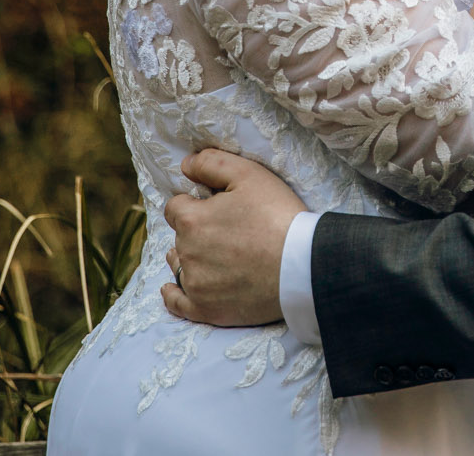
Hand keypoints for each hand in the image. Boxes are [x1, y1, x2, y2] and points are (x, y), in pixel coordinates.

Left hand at [161, 148, 307, 326]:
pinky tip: (170, 289)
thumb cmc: (277, 216)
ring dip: (186, 257)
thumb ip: (211, 163)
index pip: (175, 207)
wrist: (303, 265)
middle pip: (179, 237)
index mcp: (192, 221)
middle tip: (226, 231)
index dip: (193, 204)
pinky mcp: (207, 309)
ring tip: (211, 255)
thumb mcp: (249, 174)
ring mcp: (195, 285)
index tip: (214, 207)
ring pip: (178, 265)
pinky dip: (173, 295)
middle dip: (194, 230)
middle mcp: (187, 254)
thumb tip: (185, 164)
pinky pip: (178, 304)